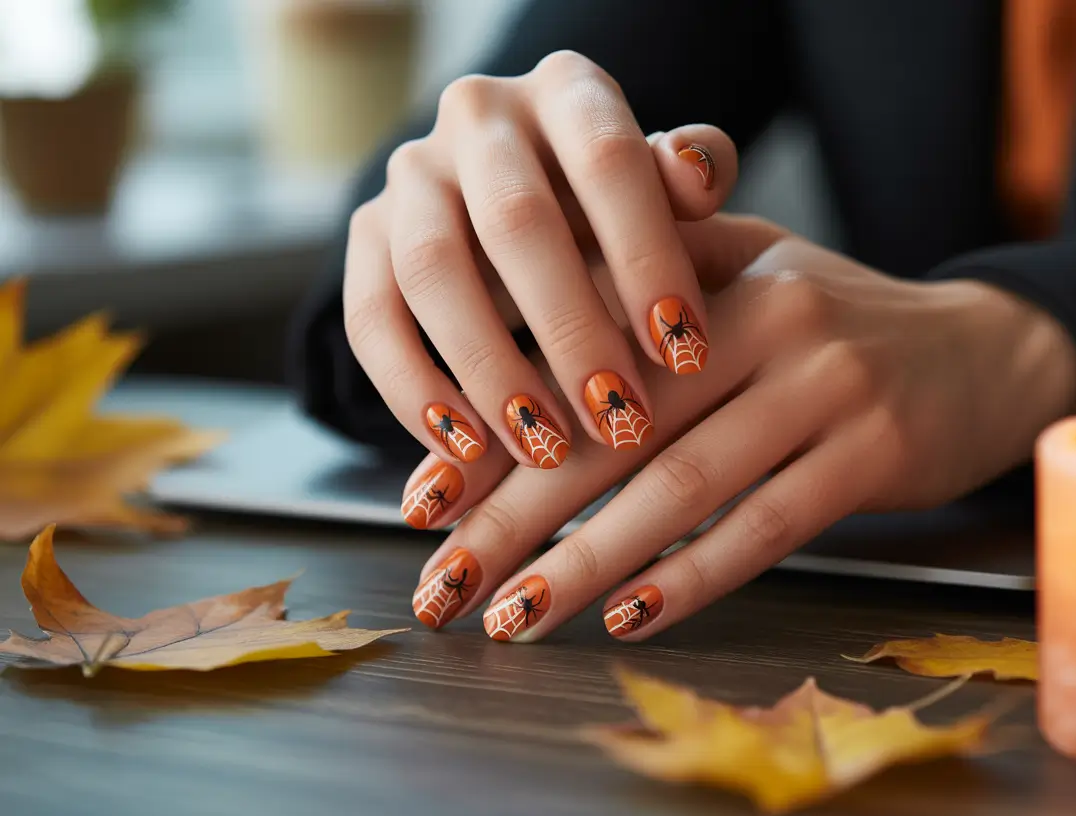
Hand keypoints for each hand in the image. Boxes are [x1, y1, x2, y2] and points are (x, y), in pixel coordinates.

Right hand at [343, 51, 738, 472]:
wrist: (524, 203)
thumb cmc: (617, 202)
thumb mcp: (666, 184)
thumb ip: (693, 178)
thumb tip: (694, 177)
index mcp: (565, 89)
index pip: (608, 160)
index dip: (646, 256)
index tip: (684, 349)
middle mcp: (478, 116)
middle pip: (516, 222)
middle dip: (572, 332)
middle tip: (619, 419)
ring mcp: (412, 173)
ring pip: (433, 272)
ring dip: (490, 370)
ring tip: (544, 450)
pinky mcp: (366, 233)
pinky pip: (370, 317)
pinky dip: (412, 390)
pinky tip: (466, 450)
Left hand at [402, 216, 1075, 639]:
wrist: (983, 348)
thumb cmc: (835, 321)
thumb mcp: (746, 270)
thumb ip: (641, 293)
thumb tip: (505, 363)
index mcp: (710, 272)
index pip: (578, 356)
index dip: (496, 430)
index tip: (427, 502)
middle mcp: (766, 319)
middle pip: (615, 428)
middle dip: (517, 515)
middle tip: (444, 583)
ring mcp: (826, 386)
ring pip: (683, 485)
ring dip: (589, 562)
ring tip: (515, 617)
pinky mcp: (872, 453)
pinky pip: (764, 527)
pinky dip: (692, 577)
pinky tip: (628, 616)